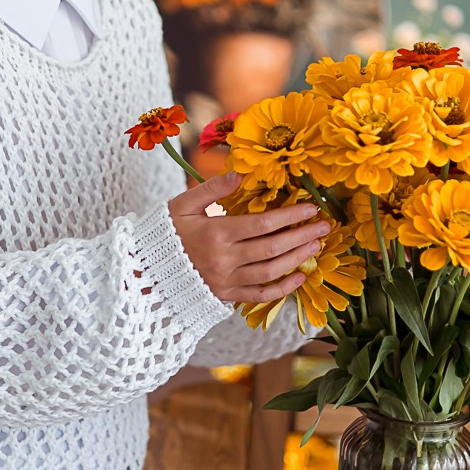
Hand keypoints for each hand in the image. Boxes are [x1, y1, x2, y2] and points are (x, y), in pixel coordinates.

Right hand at [168, 171, 330, 305]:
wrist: (144, 270)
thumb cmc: (164, 233)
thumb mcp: (182, 205)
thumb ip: (212, 189)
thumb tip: (240, 172)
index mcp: (215, 234)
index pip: (263, 224)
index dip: (290, 215)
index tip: (311, 207)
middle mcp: (223, 260)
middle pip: (272, 248)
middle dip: (302, 235)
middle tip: (325, 225)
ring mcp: (225, 281)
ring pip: (270, 272)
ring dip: (297, 259)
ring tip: (316, 245)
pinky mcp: (225, 296)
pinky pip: (259, 295)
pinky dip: (282, 288)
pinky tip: (300, 277)